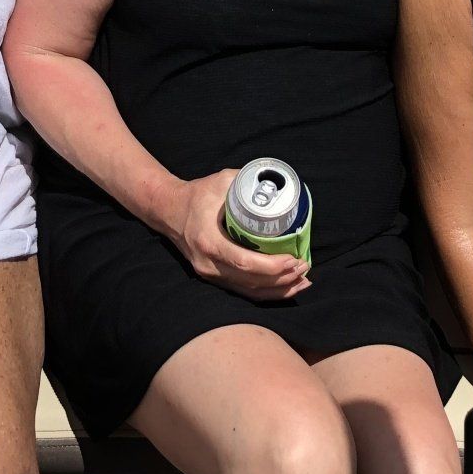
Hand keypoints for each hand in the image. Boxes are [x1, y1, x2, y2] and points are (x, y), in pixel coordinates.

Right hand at [159, 170, 310, 300]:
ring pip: (249, 292)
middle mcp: (208, 264)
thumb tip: (278, 184)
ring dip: (279, 290)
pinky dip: (266, 292)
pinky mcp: (213, 278)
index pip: (246, 263)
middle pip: (251, 282)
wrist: (168, 210)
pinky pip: (243, 291)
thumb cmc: (196, 194)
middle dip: (282, 279)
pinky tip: (285, 288)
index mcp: (210, 242)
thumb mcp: (222, 181)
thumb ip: (248, 181)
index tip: (294, 259)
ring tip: (303, 281)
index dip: (273, 267)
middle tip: (304, 267)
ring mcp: (209, 274)